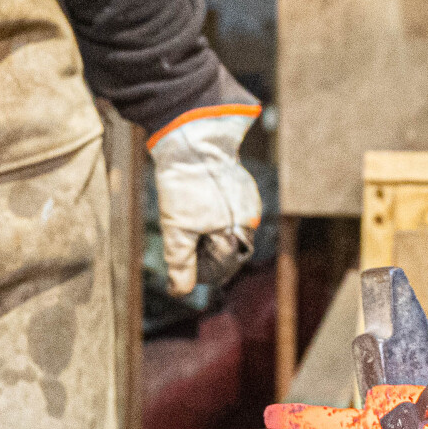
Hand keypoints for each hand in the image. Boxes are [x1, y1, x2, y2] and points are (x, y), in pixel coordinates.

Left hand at [148, 106, 263, 295]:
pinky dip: (211, 209)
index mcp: (240, 229)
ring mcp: (247, 196)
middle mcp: (251, 215)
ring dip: (207, 228)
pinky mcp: (239, 182)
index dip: (202, 268)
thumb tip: (180, 291)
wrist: (188, 137)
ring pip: (227, 226)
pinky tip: (195, 197)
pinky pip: (228, 206)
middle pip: (227, 247)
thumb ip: (181, 263)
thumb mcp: (176, 229)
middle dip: (205, 248)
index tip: (181, 260)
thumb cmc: (183, 184)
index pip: (226, 265)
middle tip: (181, 232)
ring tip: (186, 211)